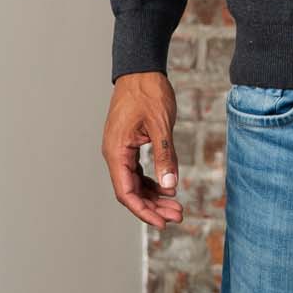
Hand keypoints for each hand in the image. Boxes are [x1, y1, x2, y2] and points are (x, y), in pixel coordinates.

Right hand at [102, 72, 184, 234]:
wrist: (141, 69)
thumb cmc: (148, 92)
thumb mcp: (161, 125)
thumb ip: (166, 156)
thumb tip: (171, 186)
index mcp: (116, 151)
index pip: (126, 192)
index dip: (144, 211)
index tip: (163, 222)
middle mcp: (115, 154)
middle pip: (131, 191)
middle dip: (153, 207)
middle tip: (178, 215)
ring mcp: (121, 150)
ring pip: (135, 183)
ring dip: (154, 196)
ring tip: (176, 207)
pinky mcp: (129, 145)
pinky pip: (138, 171)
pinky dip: (152, 182)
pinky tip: (168, 188)